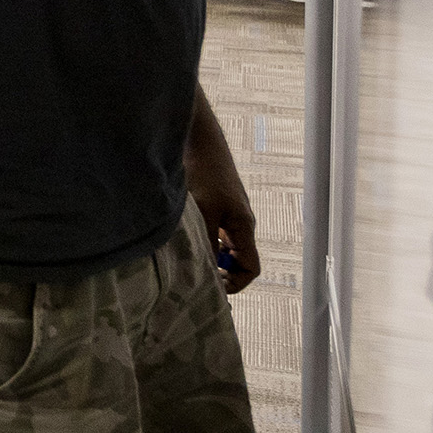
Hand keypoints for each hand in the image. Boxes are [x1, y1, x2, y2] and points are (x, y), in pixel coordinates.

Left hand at [189, 163, 261, 294]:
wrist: (200, 144)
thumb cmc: (205, 175)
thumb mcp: (205, 213)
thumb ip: (208, 243)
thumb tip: (206, 273)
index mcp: (244, 228)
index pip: (250, 268)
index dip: (235, 284)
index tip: (212, 288)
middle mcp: (239, 225)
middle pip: (236, 261)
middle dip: (219, 273)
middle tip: (193, 279)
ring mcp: (227, 215)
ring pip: (222, 248)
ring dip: (208, 257)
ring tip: (186, 262)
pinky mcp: (215, 207)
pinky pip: (212, 235)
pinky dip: (202, 242)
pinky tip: (182, 242)